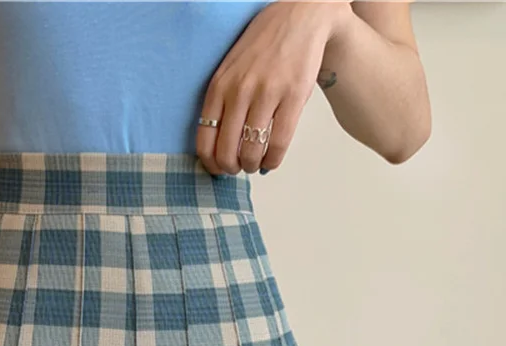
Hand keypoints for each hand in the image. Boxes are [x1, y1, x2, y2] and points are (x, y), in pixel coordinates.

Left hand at [197, 1, 351, 175]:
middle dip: (232, 169)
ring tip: (256, 163)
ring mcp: (266, 94)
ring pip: (251, 152)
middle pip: (226, 152)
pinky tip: (272, 159)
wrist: (300, 16)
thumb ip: (223, 101)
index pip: (205, 141)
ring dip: (252, 166)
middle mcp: (239, 91)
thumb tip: (220, 145)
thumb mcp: (230, 69)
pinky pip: (277, 144)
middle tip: (239, 168)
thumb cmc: (264, 45)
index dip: (211, 164)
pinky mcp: (293, 96)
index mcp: (219, 86)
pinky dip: (273, 160)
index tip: (218, 169)